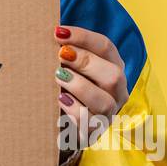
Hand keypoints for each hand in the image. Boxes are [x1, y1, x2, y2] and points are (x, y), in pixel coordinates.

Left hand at [54, 25, 127, 150]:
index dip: (83, 38)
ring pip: (105, 101)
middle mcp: (116, 91)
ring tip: (58, 77)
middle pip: (113, 74)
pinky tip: (60, 99)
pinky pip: (90, 123)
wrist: (61, 124)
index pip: (106, 47)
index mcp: (112, 67)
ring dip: (80, 86)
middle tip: (60, 55)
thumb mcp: (68, 65)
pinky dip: (75, 109)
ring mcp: (108, 114)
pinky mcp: (94, 133)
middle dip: (85, 62)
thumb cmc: (65, 85)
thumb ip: (64, 51)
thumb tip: (49, 32)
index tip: (58, 32)